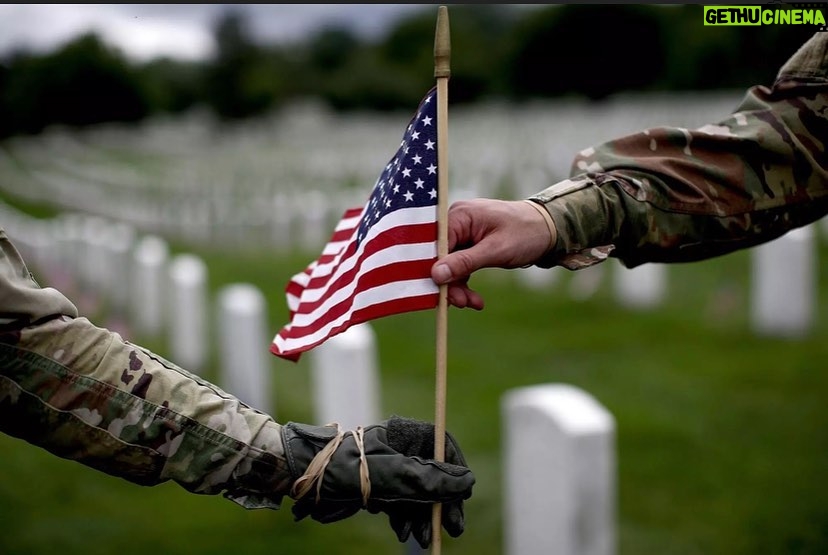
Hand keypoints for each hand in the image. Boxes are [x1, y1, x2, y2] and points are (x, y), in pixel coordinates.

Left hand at [281, 416, 473, 548]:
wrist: (304, 481)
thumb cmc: (345, 468)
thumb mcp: (393, 476)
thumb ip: (430, 480)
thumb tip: (467, 481)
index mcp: (405, 434)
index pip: (443, 446)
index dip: (456, 471)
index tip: (463, 496)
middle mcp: (400, 449)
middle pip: (433, 474)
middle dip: (441, 504)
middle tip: (453, 529)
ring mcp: (389, 469)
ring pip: (418, 494)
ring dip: (423, 517)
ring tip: (423, 538)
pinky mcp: (378, 487)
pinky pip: (401, 503)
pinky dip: (406, 518)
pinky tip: (404, 532)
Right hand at [430, 199, 555, 309]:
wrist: (548, 229)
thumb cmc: (525, 233)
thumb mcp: (496, 250)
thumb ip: (464, 262)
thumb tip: (436, 274)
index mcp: (460, 215)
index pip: (435, 244)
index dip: (434, 269)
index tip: (439, 292)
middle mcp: (457, 220)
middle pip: (441, 256)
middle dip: (449, 282)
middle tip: (460, 303)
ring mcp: (462, 232)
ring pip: (449, 264)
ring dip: (458, 286)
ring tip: (471, 303)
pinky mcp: (469, 243)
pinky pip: (460, 265)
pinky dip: (466, 281)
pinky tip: (474, 299)